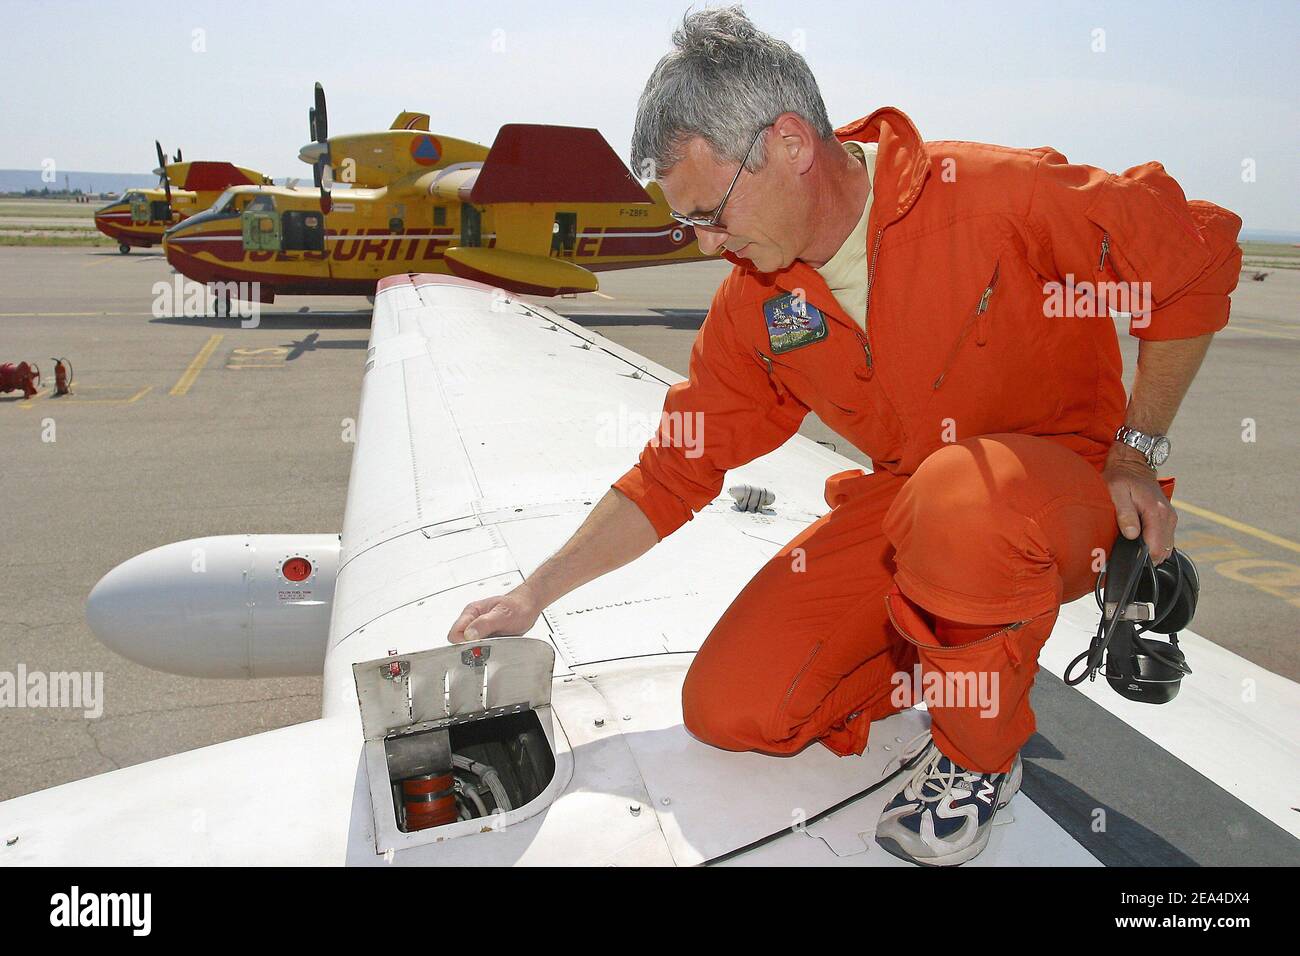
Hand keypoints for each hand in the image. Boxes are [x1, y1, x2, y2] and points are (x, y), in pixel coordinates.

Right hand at [446, 585, 543, 643]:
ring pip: (471, 646)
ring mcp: (479, 629)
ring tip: (496, 644)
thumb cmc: (518, 606)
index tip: (476, 646)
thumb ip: (484, 624)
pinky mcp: (487, 636)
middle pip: (461, 642)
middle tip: (489, 647)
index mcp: (471, 612)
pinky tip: (498, 646)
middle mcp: (473, 620)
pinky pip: (482, 648)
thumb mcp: (502, 614)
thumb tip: (469, 635)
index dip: (464, 643)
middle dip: (473, 648)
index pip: (455, 633)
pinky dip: (488, 650)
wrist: (529, 606)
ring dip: (482, 649)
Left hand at [1102, 443, 1176, 563]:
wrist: (1132, 463)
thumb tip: (1132, 535)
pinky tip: (1139, 538)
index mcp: (1156, 513)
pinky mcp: (1168, 517)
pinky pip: (1164, 538)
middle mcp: (1168, 516)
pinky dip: (1154, 542)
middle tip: (1126, 553)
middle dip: (1146, 557)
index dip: (1142, 559)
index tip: (1127, 559)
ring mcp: (1170, 517)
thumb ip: (1124, 514)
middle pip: (1163, 551)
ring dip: (1151, 549)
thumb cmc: (1121, 477)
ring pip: (1166, 546)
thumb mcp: (1116, 493)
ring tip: (1132, 545)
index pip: (1157, 548)